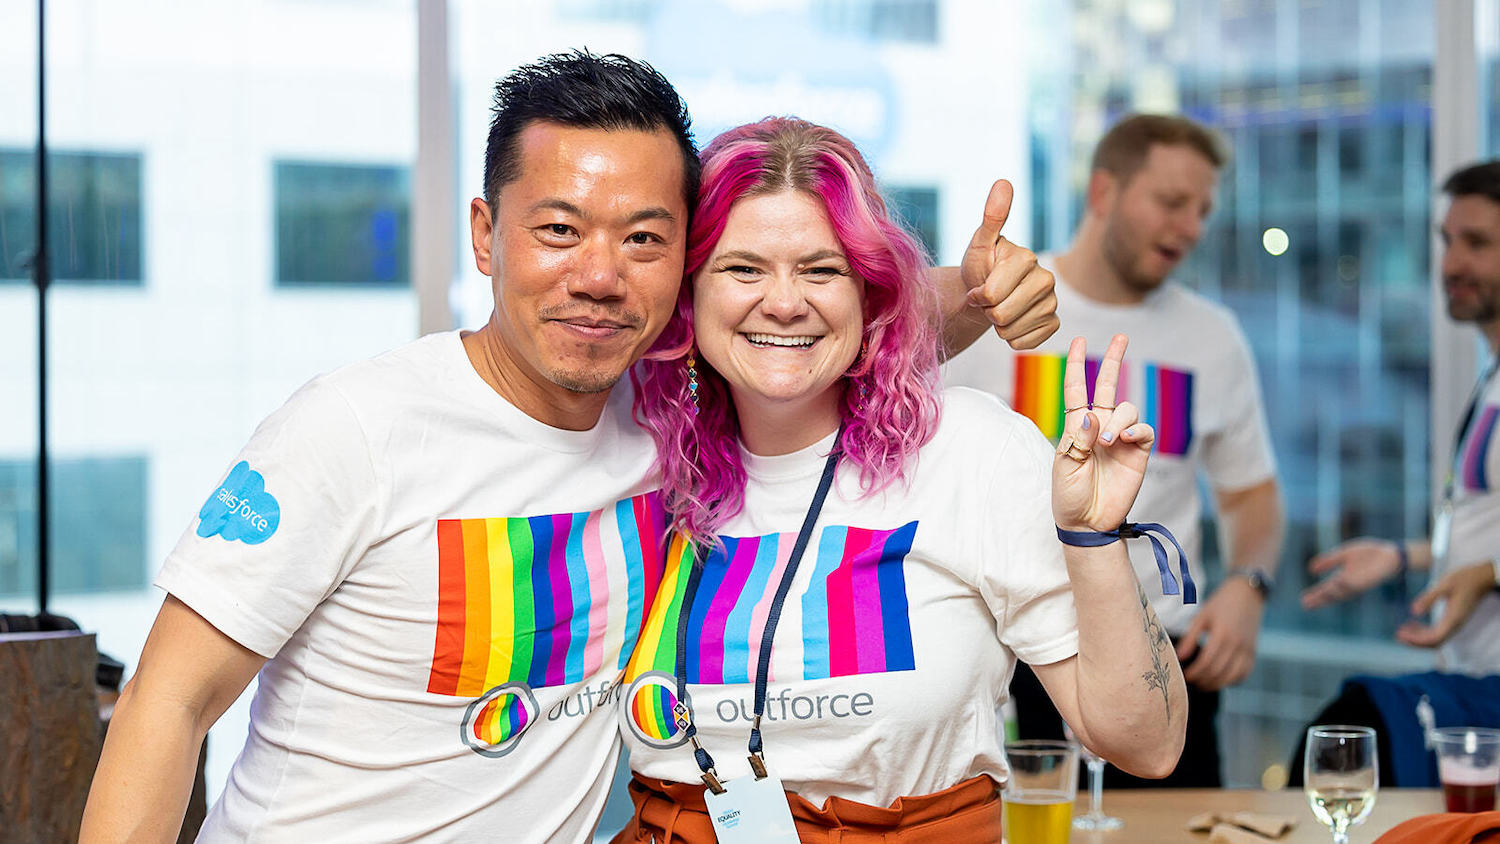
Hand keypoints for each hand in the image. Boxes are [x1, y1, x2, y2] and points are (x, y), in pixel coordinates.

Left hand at [961, 180, 1058, 349]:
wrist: (985, 292)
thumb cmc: (980, 267)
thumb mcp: (979, 244)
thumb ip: (991, 217)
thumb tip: (1003, 181)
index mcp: (1027, 258)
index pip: (991, 294)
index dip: (977, 295)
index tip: (978, 286)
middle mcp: (1046, 278)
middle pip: (1001, 315)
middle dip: (987, 311)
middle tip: (988, 299)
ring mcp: (1052, 302)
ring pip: (1011, 331)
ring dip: (997, 325)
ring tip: (999, 308)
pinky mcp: (1053, 323)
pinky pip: (1025, 343)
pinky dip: (1011, 339)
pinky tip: (1011, 323)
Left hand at [1052, 334, 1152, 530]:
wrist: (1087, 522)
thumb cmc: (1069, 495)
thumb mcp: (1065, 465)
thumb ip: (1078, 438)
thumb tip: (1092, 413)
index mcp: (1076, 426)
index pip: (1077, 389)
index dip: (1078, 365)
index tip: (1079, 340)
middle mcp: (1100, 426)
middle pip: (1109, 385)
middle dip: (1115, 360)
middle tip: (1122, 336)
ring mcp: (1121, 438)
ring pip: (1127, 408)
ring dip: (1119, 419)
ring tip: (1109, 441)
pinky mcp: (1138, 452)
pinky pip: (1143, 429)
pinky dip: (1136, 429)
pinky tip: (1125, 440)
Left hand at [1176, 579, 1263, 690]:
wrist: (1247, 594)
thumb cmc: (1221, 604)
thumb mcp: (1202, 617)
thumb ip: (1190, 638)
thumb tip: (1179, 657)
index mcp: (1223, 634)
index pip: (1206, 662)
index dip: (1194, 673)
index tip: (1183, 676)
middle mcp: (1238, 645)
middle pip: (1218, 672)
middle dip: (1202, 681)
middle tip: (1190, 682)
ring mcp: (1248, 650)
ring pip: (1232, 677)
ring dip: (1216, 685)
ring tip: (1202, 684)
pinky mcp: (1253, 653)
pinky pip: (1243, 674)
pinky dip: (1231, 681)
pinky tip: (1220, 680)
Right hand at [1301, 538, 1401, 608]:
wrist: (1391, 553)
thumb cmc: (1369, 553)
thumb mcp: (1344, 553)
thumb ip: (1329, 560)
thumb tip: (1311, 568)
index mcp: (1342, 578)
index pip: (1326, 589)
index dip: (1315, 595)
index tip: (1303, 600)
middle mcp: (1349, 584)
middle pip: (1331, 595)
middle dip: (1319, 599)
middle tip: (1305, 605)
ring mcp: (1358, 583)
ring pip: (1341, 592)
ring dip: (1328, 595)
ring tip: (1315, 599)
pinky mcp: (1368, 580)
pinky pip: (1354, 584)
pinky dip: (1344, 585)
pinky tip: (1334, 584)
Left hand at [1396, 561, 1497, 647]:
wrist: (1481, 578)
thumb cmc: (1464, 579)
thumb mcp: (1444, 585)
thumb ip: (1428, 598)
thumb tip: (1413, 611)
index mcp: (1453, 619)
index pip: (1434, 638)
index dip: (1416, 640)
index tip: (1401, 634)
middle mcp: (1455, 625)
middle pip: (1434, 643)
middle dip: (1415, 641)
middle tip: (1397, 634)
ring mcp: (1455, 623)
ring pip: (1436, 639)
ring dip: (1419, 637)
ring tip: (1401, 630)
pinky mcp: (1454, 620)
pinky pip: (1438, 632)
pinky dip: (1425, 631)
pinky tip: (1412, 623)